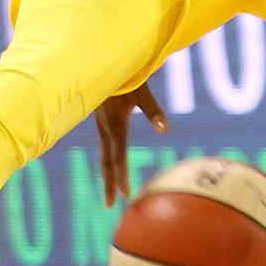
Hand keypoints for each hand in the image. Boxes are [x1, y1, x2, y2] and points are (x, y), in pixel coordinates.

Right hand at [94, 84, 169, 206]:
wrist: (98, 62)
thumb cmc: (125, 75)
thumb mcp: (142, 91)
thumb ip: (153, 110)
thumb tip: (166, 129)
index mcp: (115, 126)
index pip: (118, 158)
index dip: (120, 176)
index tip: (124, 195)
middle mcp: (106, 128)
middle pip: (107, 161)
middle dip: (109, 182)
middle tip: (110, 204)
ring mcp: (101, 124)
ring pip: (104, 153)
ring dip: (107, 171)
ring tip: (109, 186)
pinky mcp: (100, 117)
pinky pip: (104, 143)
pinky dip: (106, 157)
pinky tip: (108, 157)